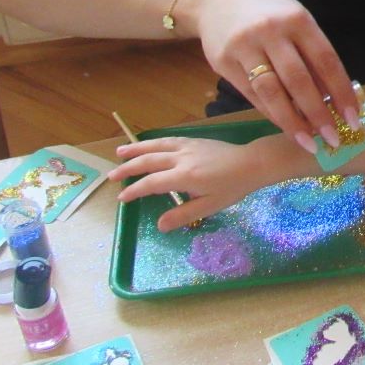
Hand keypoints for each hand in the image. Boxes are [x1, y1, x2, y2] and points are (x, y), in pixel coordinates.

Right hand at [109, 137, 262, 231]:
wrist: (252, 163)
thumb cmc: (233, 187)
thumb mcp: (210, 205)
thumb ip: (183, 214)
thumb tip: (159, 225)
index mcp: (185, 176)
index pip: (152, 183)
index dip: (135, 190)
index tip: (122, 198)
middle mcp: (182, 158)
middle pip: (148, 161)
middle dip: (128, 168)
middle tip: (112, 176)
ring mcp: (187, 146)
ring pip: (156, 146)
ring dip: (136, 149)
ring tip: (119, 153)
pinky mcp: (193, 140)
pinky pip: (168, 139)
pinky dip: (153, 142)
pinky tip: (146, 145)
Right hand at [189, 0, 360, 151]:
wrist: (217, 0)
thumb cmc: (268, 13)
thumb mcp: (296, 21)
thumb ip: (313, 54)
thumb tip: (335, 97)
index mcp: (298, 20)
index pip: (326, 60)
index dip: (341, 92)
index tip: (353, 118)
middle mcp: (271, 32)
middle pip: (298, 80)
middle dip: (318, 113)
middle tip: (333, 138)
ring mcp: (244, 47)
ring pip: (271, 92)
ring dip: (293, 122)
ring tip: (309, 142)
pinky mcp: (224, 63)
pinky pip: (252, 95)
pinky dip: (272, 113)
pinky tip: (286, 126)